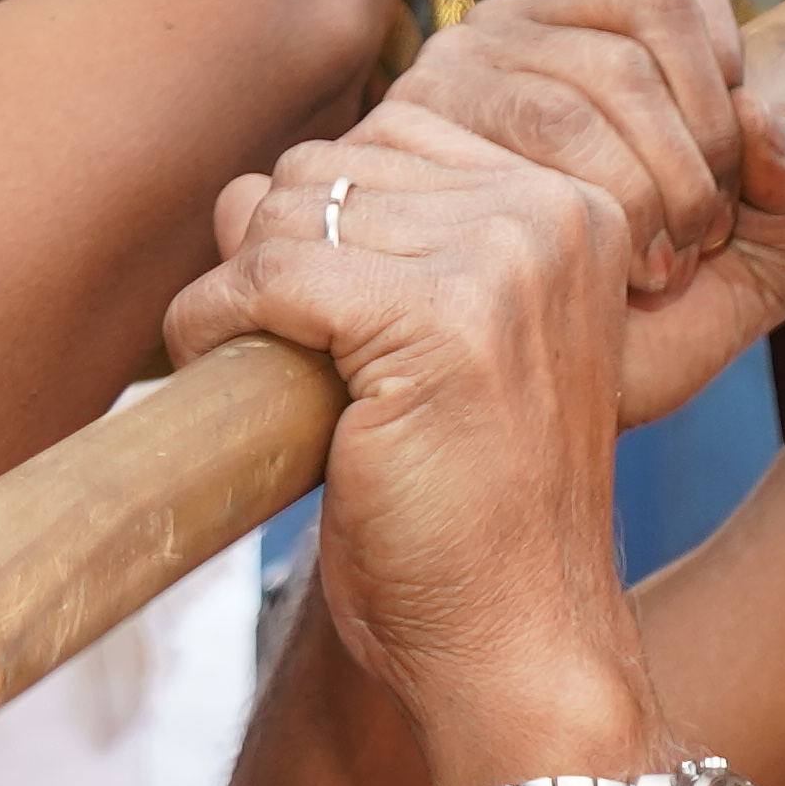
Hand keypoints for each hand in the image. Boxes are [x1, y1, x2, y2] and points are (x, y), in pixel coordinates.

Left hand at [167, 111, 664, 772]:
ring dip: (241, 291)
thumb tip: (238, 189)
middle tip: (282, 356)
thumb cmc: (468, 517)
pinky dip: (213, 323)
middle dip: (276, 254)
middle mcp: (549, 215)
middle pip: (332, 164)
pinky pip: (266, 274)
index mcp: (571, 209)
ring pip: (288, 208)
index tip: (322, 320)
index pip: (390, 136)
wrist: (516, 649)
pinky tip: (224, 375)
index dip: (323, 224)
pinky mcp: (435, 318)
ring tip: (265, 375)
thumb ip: (375, 247)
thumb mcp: (442, 346)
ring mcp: (501, 261)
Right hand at [368, 0, 784, 427]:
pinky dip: (610, 200)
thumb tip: (771, 118)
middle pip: (652, 19)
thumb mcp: (734, 284)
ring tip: (655, 273)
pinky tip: (607, 274)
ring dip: (664, 182)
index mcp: (576, 41)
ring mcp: (454, 72)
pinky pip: (548, 123)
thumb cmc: (609, 354)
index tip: (731, 161)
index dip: (722, 51)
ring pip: (607, 73)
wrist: (496, 440)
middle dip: (706, 141)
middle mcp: (508, 34)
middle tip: (695, 247)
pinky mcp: (412, 122)